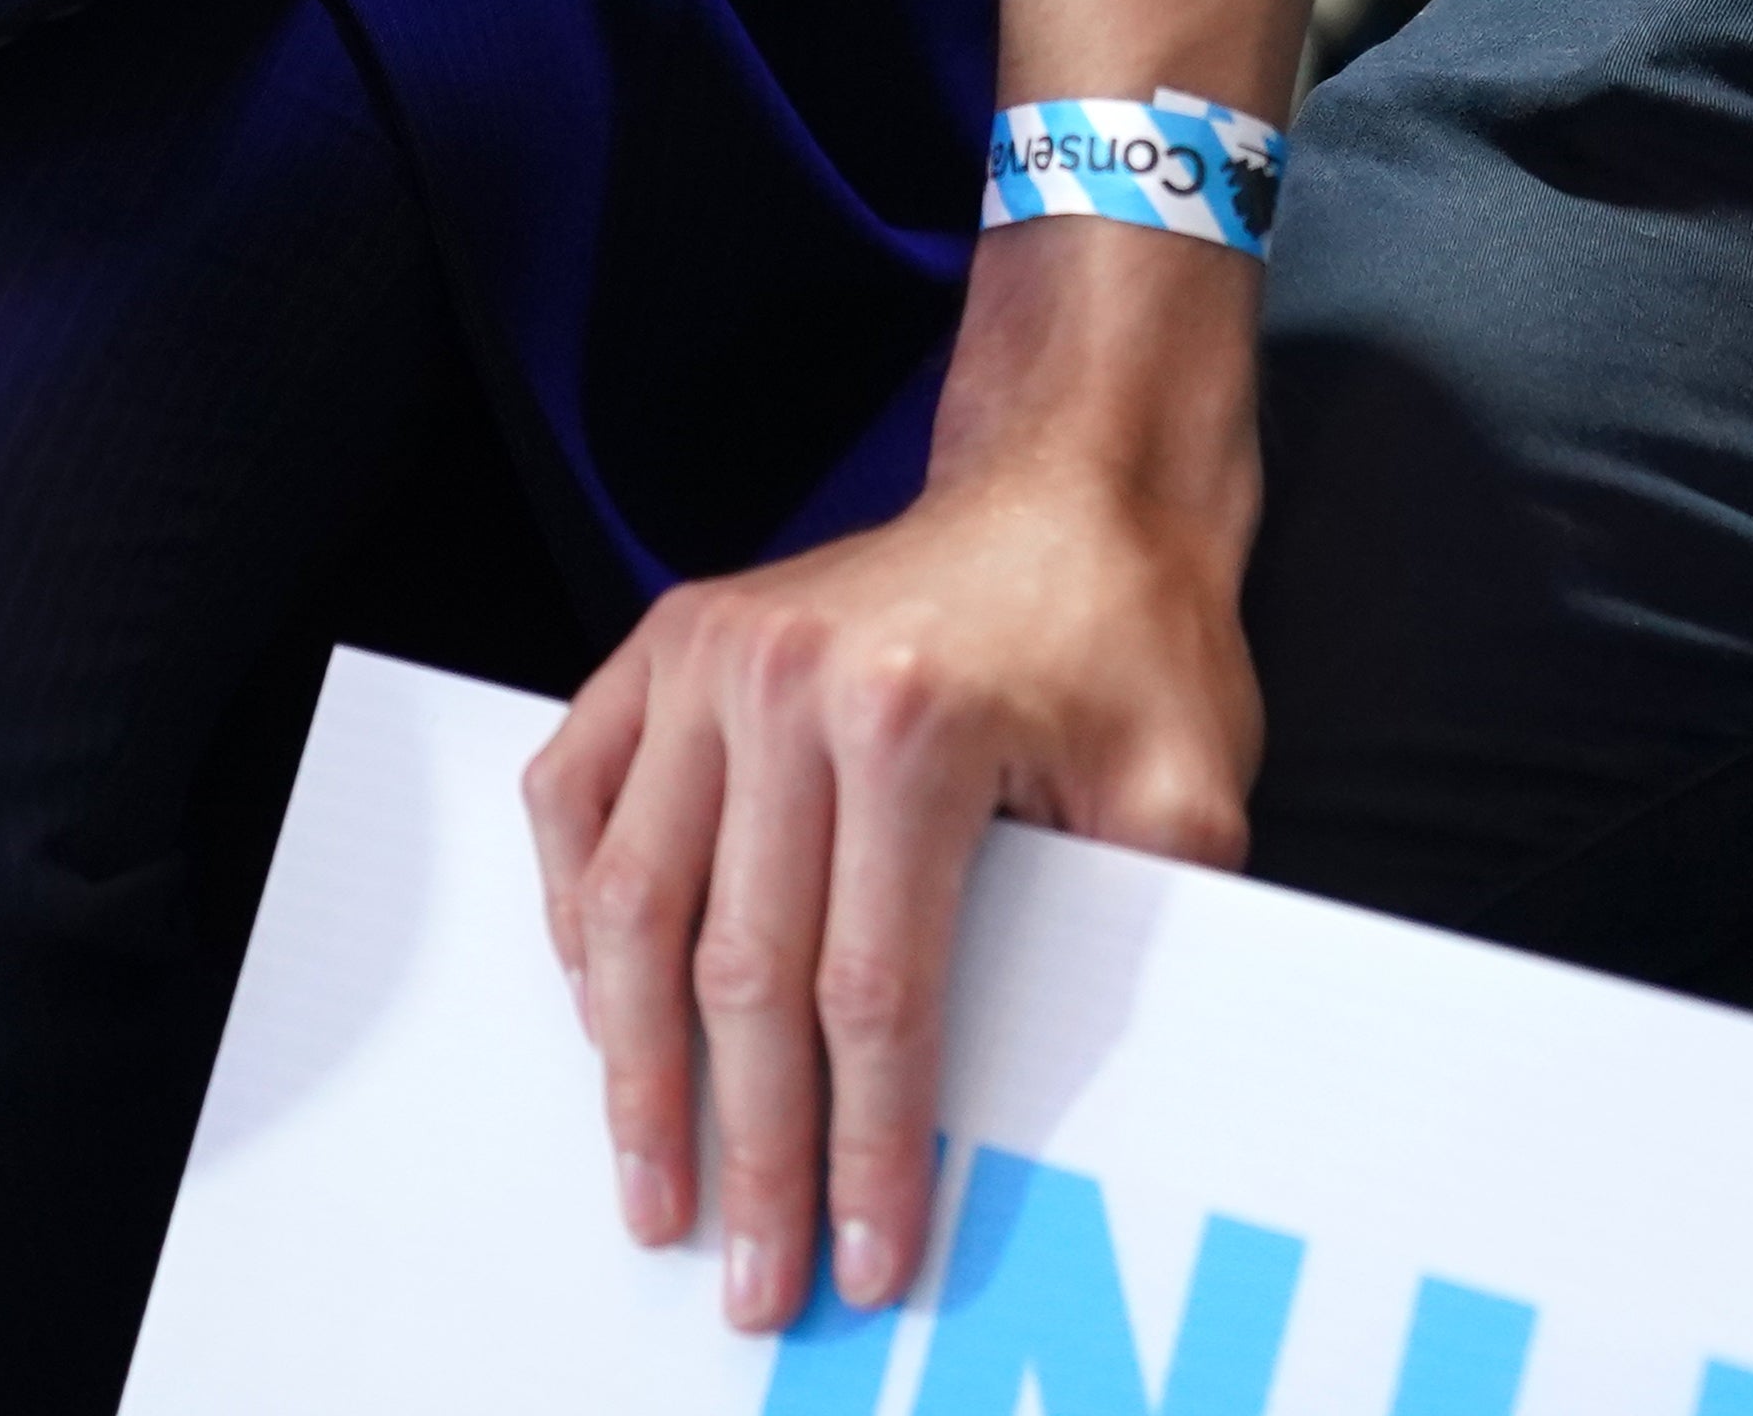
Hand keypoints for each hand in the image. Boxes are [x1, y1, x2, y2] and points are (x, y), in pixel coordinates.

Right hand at [526, 341, 1259, 1333]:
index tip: (869, 1255)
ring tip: (650, 1181)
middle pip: (737, 972)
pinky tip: (599, 1013)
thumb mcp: (1184, 793)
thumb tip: (1070, 1110)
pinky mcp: (663, 639)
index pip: (871, 993)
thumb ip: (1136, 945)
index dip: (869, 1145)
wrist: (1071, 482)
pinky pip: (571, 796)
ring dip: (629, 1065)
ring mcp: (706, 654)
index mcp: (910, 722)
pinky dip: (569, 915)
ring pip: (625, 904)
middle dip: (744, 1148)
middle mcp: (785, 682)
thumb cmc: (1128, 640)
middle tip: (750, 1271)